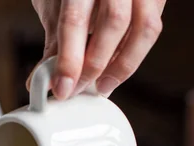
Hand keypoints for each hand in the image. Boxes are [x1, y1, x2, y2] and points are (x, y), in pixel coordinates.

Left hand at [31, 0, 165, 98]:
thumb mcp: (54, 6)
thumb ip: (54, 42)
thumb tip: (41, 83)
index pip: (75, 19)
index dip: (69, 60)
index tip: (62, 89)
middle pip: (114, 21)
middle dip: (96, 65)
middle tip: (80, 89)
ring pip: (145, 27)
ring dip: (123, 65)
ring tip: (103, 86)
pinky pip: (151, 28)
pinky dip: (134, 55)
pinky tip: (116, 68)